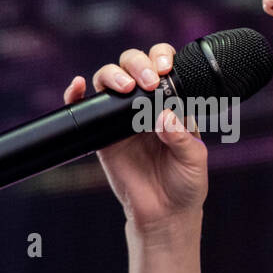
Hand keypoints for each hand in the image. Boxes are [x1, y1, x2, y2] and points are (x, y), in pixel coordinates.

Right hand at [62, 43, 207, 227]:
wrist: (164, 214)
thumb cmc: (185, 184)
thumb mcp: (194, 159)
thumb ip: (182, 137)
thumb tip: (165, 116)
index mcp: (171, 103)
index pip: (162, 66)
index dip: (161, 58)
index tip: (165, 68)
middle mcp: (145, 105)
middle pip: (133, 64)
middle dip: (138, 63)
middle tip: (149, 82)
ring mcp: (121, 118)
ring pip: (109, 79)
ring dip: (114, 74)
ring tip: (126, 87)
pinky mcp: (101, 135)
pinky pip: (85, 108)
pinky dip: (77, 94)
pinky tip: (79, 86)